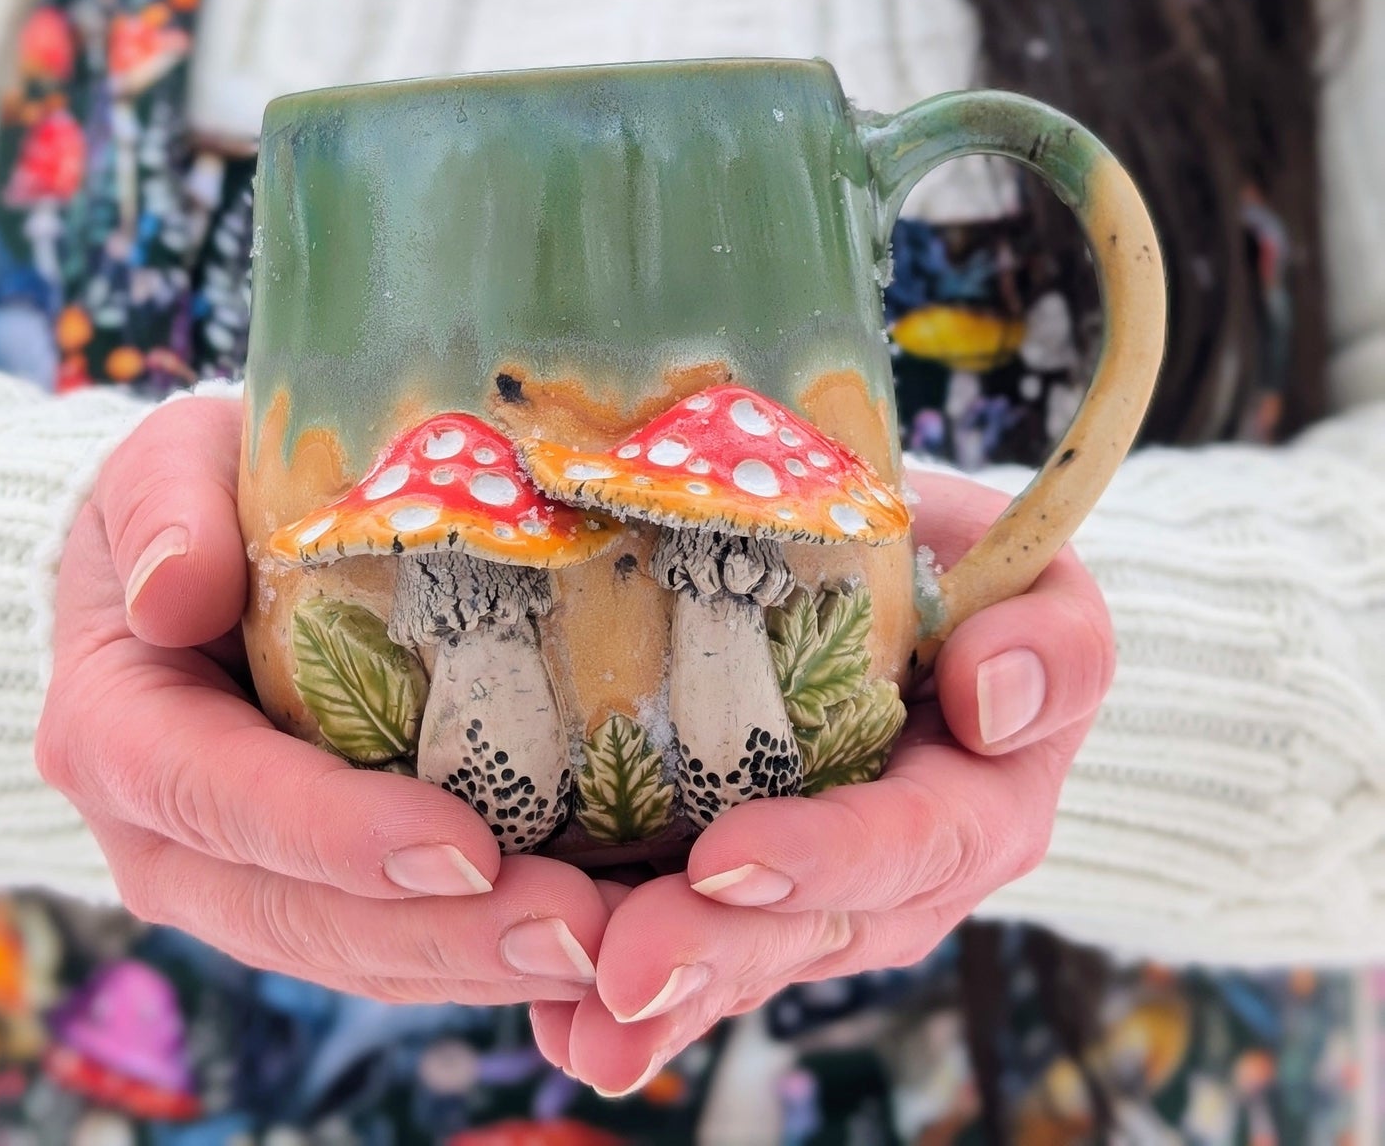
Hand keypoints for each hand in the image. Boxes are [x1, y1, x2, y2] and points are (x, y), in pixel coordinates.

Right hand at [37, 396, 606, 1003]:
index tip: (461, 845)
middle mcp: (163, 838)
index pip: (215, 798)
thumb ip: (167, 507)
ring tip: (603, 944)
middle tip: (574, 928)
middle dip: (438, 931)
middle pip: (297, 912)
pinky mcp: (311, 893)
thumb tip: (174, 592)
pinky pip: (391, 947)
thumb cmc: (191, 494)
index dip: (334, 833)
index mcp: (117, 731)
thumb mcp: (168, 463)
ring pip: (351, 954)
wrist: (189, 555)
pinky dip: (483, 953)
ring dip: (477, 961)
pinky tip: (588, 938)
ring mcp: (235, 881)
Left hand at [534, 468, 1115, 1094]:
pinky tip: (549, 1015)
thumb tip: (988, 697)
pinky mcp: (741, 900)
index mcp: (980, 807)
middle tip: (620, 972)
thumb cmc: (980, 585)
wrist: (923, 597)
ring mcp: (814, 901)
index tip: (726, 858)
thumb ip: (1051, 645)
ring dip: (650, 992)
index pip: (909, 845)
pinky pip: (685, 952)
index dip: (822, 858)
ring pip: (735, 957)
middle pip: (805, 928)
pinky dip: (610, 990)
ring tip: (572, 1016)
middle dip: (710, 953)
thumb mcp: (1041, 591)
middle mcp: (899, 881)